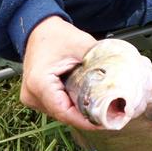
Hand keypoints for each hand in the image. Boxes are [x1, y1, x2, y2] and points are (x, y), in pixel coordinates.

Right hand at [19, 15, 100, 129]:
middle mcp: (32, 95)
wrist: (38, 29)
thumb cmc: (55, 35)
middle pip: (64, 115)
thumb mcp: (81, 44)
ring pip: (61, 113)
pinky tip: (88, 103)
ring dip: (80, 112)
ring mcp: (31, 98)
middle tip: (111, 115)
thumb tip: (120, 77)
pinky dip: (72, 105)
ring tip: (103, 110)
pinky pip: (57, 107)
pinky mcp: (35, 97)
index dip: (87, 121)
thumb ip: (99, 60)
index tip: (106, 121)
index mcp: (39, 83)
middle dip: (87, 117)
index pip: (66, 112)